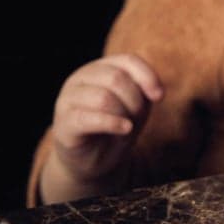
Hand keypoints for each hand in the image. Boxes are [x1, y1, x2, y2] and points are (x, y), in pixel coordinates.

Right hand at [43, 55, 163, 200]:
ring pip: (103, 97)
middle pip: (116, 78)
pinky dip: (112, 124)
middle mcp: (80, 78)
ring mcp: (68, 100)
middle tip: (137, 119)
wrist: (92, 162)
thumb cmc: (115, 129)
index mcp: (98, 68)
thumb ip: (143, 93)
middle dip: (135, 100)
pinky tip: (124, 129)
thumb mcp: (135, 107)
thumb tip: (156, 92)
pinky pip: (90, 118)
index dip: (147, 76)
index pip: (127, 60)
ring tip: (127, 128)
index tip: (159, 97)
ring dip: (124, 114)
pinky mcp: (63, 124)